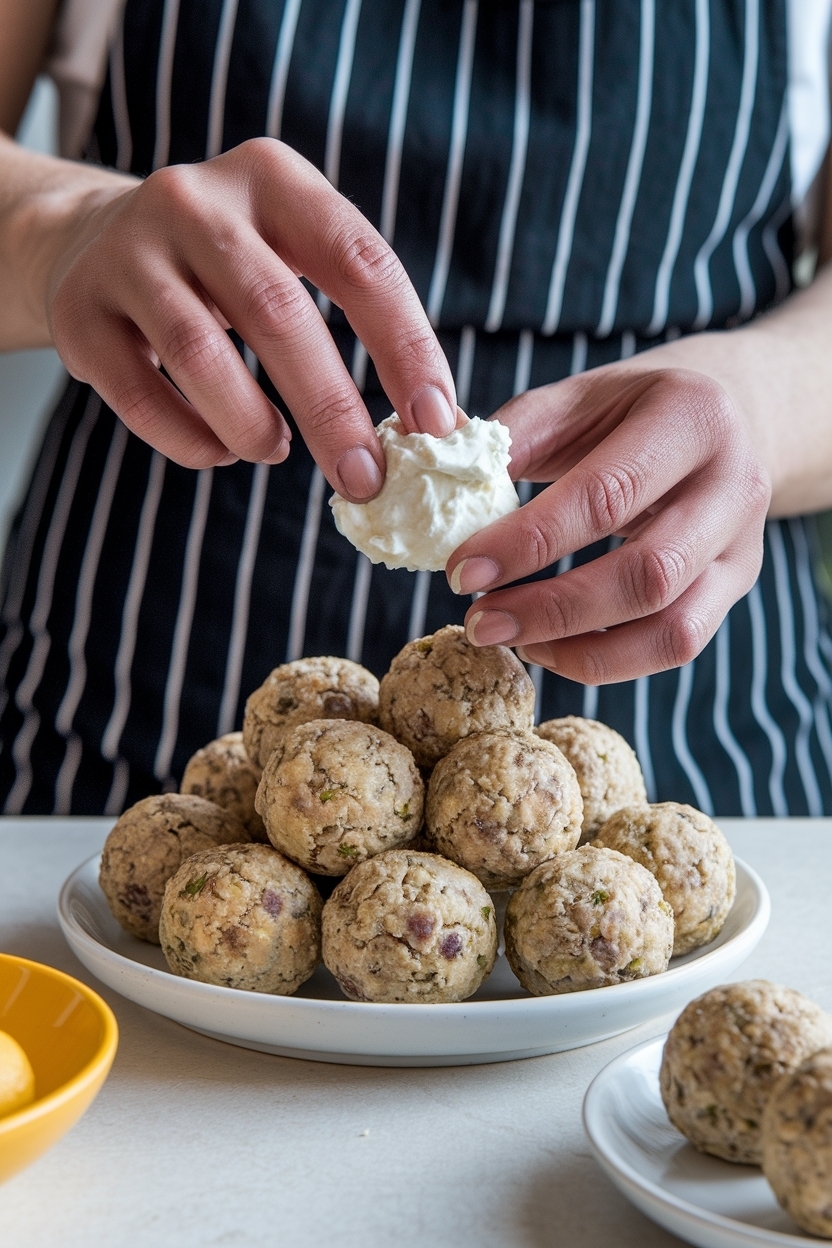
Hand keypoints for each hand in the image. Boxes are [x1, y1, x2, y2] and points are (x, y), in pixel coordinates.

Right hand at [45, 138, 456, 496]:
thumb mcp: (291, 254)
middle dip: (332, 410)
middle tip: (366, 480)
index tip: (436, 424)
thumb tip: (428, 426)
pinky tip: (221, 450)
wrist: (94, 243)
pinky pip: (140, 396)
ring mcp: (128, 253)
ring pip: (200, 355)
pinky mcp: (79, 310)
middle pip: (279, 314)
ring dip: (253, 426)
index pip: (360, 263)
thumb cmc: (229, 270)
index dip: (406, 348)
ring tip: (276, 451)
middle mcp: (196, 201)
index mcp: (274, 179)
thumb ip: (352, 313)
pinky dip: (192, 440)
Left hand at [445, 365, 770, 682]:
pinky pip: (676, 645)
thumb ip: (512, 437)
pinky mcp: (738, 586)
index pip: (606, 494)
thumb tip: (437, 472)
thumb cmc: (626, 410)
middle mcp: (734, 482)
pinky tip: (549, 646)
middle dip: (552, 609)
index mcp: (692, 416)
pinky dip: (607, 659)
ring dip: (579, 648)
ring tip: (509, 639)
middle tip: (479, 622)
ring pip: (672, 627)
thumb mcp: (573, 399)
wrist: (720, 417)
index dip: (528, 542)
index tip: (461, 571)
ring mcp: (744, 543)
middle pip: (648, 574)